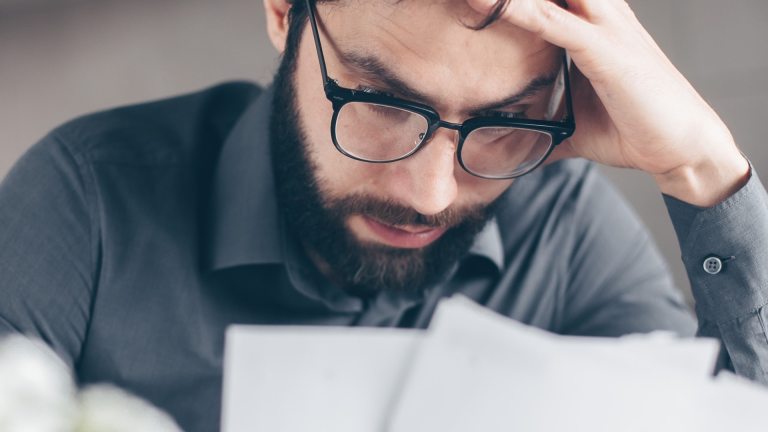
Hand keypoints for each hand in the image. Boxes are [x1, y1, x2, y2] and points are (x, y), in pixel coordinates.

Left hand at [466, 0, 749, 205]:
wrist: (682, 147)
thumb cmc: (632, 128)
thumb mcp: (573, 125)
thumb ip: (540, 126)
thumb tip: (506, 143)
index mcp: (592, 27)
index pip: (545, 0)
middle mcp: (601, 18)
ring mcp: (606, 31)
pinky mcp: (608, 53)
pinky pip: (558, 25)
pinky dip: (524, 14)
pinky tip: (492, 6)